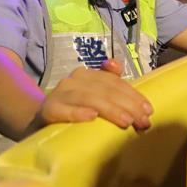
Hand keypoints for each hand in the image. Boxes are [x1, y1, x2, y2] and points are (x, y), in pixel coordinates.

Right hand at [35, 59, 152, 131]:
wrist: (38, 123)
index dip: (133, 95)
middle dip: (128, 105)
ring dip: (110, 110)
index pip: (115, 83)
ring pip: (89, 98)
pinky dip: (77, 113)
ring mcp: (60, 94)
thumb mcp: (94, 97)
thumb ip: (109, 83)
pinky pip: (62, 110)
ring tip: (126, 122)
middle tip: (143, 122)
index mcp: (88, 75)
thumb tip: (117, 64)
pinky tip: (91, 117)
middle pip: (105, 90)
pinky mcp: (47, 110)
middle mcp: (74, 80)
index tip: (149, 110)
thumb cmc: (73, 111)